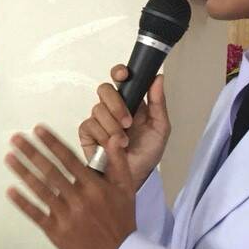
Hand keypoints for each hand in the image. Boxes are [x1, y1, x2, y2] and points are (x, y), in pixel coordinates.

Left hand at [7, 126, 137, 248]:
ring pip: (41, 190)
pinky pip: (36, 214)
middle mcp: (78, 198)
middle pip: (50, 171)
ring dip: (23, 172)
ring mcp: (66, 216)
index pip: (68, 159)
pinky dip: (23, 203)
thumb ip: (118, 163)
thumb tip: (113, 139)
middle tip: (16, 139)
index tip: (38, 130)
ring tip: (9, 158)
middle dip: (31, 152)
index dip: (52, 143)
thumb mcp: (126, 189)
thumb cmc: (121, 219)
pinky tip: (11, 191)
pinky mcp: (56, 231)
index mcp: (94, 186)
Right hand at [78, 67, 169, 187]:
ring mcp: (99, 120)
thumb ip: (158, 102)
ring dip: (113, 126)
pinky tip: (110, 145)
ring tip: (124, 142)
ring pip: (98, 109)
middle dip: (116, 105)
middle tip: (127, 122)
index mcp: (131, 101)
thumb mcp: (160, 127)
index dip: (119, 72)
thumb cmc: (147, 153)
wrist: (135, 176)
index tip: (124, 75)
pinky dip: (102, 135)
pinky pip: (89, 125)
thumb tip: (158, 78)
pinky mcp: (87, 133)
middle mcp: (113, 108)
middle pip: (104, 90)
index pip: (120, 79)